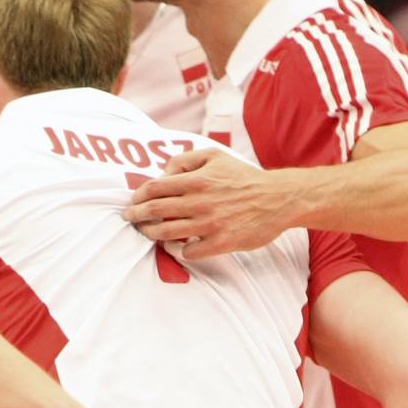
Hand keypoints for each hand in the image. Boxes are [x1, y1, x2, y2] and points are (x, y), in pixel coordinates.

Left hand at [125, 149, 303, 258]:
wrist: (278, 198)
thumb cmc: (244, 177)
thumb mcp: (215, 156)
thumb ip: (186, 160)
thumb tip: (164, 172)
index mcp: (197, 180)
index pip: (155, 188)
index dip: (138, 196)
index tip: (133, 201)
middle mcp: (200, 202)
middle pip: (155, 211)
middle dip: (136, 216)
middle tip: (129, 219)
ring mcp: (210, 224)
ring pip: (167, 232)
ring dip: (151, 233)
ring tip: (146, 233)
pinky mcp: (221, 242)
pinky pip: (189, 251)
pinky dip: (177, 250)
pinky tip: (174, 246)